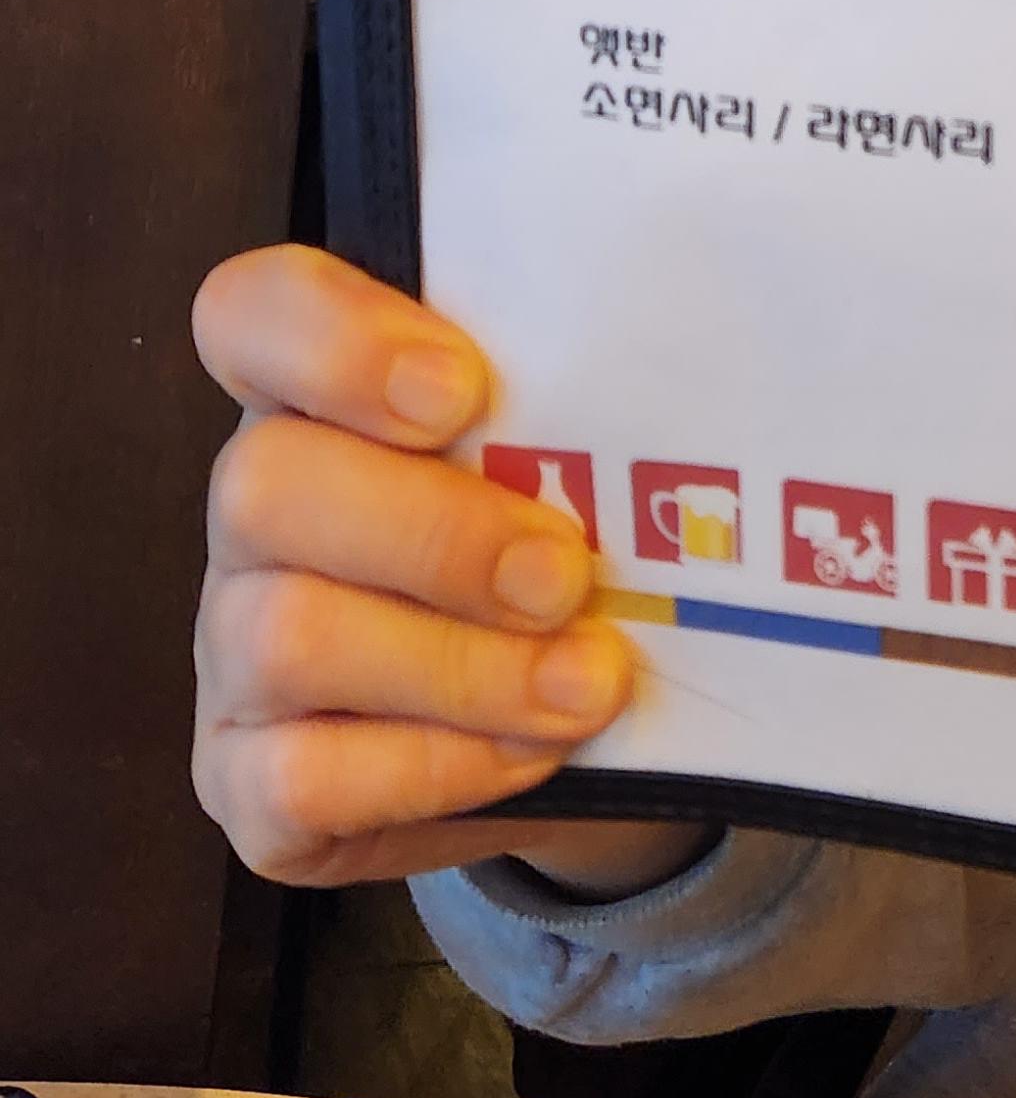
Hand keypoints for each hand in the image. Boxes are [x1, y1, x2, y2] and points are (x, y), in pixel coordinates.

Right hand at [193, 245, 708, 897]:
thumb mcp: (589, 465)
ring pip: (284, 637)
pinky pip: (299, 778)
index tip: (463, 387)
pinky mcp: (249, 783)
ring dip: (460, 666)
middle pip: (262, 484)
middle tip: (566, 575)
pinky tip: (528, 754)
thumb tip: (700, 373)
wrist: (587, 731)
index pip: (251, 313)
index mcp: (321, 401)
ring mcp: (234, 653)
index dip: (331, 339)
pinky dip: (434, 767)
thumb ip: (590, 410)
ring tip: (586, 684)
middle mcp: (259, 516)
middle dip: (436, 533)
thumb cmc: (577, 558)